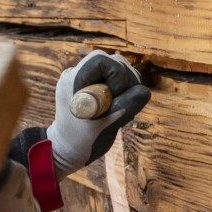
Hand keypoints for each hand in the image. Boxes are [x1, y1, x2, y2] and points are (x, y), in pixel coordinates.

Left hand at [45, 51, 151, 178]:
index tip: (115, 96)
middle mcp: (80, 74)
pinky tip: (117, 109)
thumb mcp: (106, 124)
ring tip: (118, 109)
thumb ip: (126, 106)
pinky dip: (126, 93)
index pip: (102, 60)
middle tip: (121, 104)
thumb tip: (144, 91)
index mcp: (74, 79)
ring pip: (121, 70)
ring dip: (128, 88)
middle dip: (126, 82)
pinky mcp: (97, 87)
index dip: (116, 75)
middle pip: (115, 62)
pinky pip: (119, 81)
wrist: (68, 150)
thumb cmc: (81, 140)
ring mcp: (89, 80)